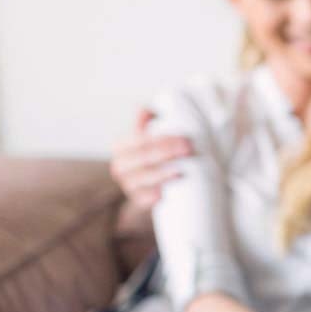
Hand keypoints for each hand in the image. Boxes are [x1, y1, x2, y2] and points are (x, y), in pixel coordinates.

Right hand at [109, 108, 192, 227]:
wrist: (152, 187)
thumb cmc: (153, 156)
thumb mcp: (151, 136)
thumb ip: (149, 119)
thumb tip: (144, 110)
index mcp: (122, 146)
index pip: (141, 139)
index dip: (162, 139)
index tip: (185, 139)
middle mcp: (121, 166)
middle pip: (143, 157)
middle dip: (166, 152)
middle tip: (189, 150)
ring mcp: (129, 185)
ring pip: (141, 179)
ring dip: (161, 175)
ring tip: (180, 172)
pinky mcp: (138, 201)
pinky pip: (141, 200)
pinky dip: (151, 197)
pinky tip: (163, 193)